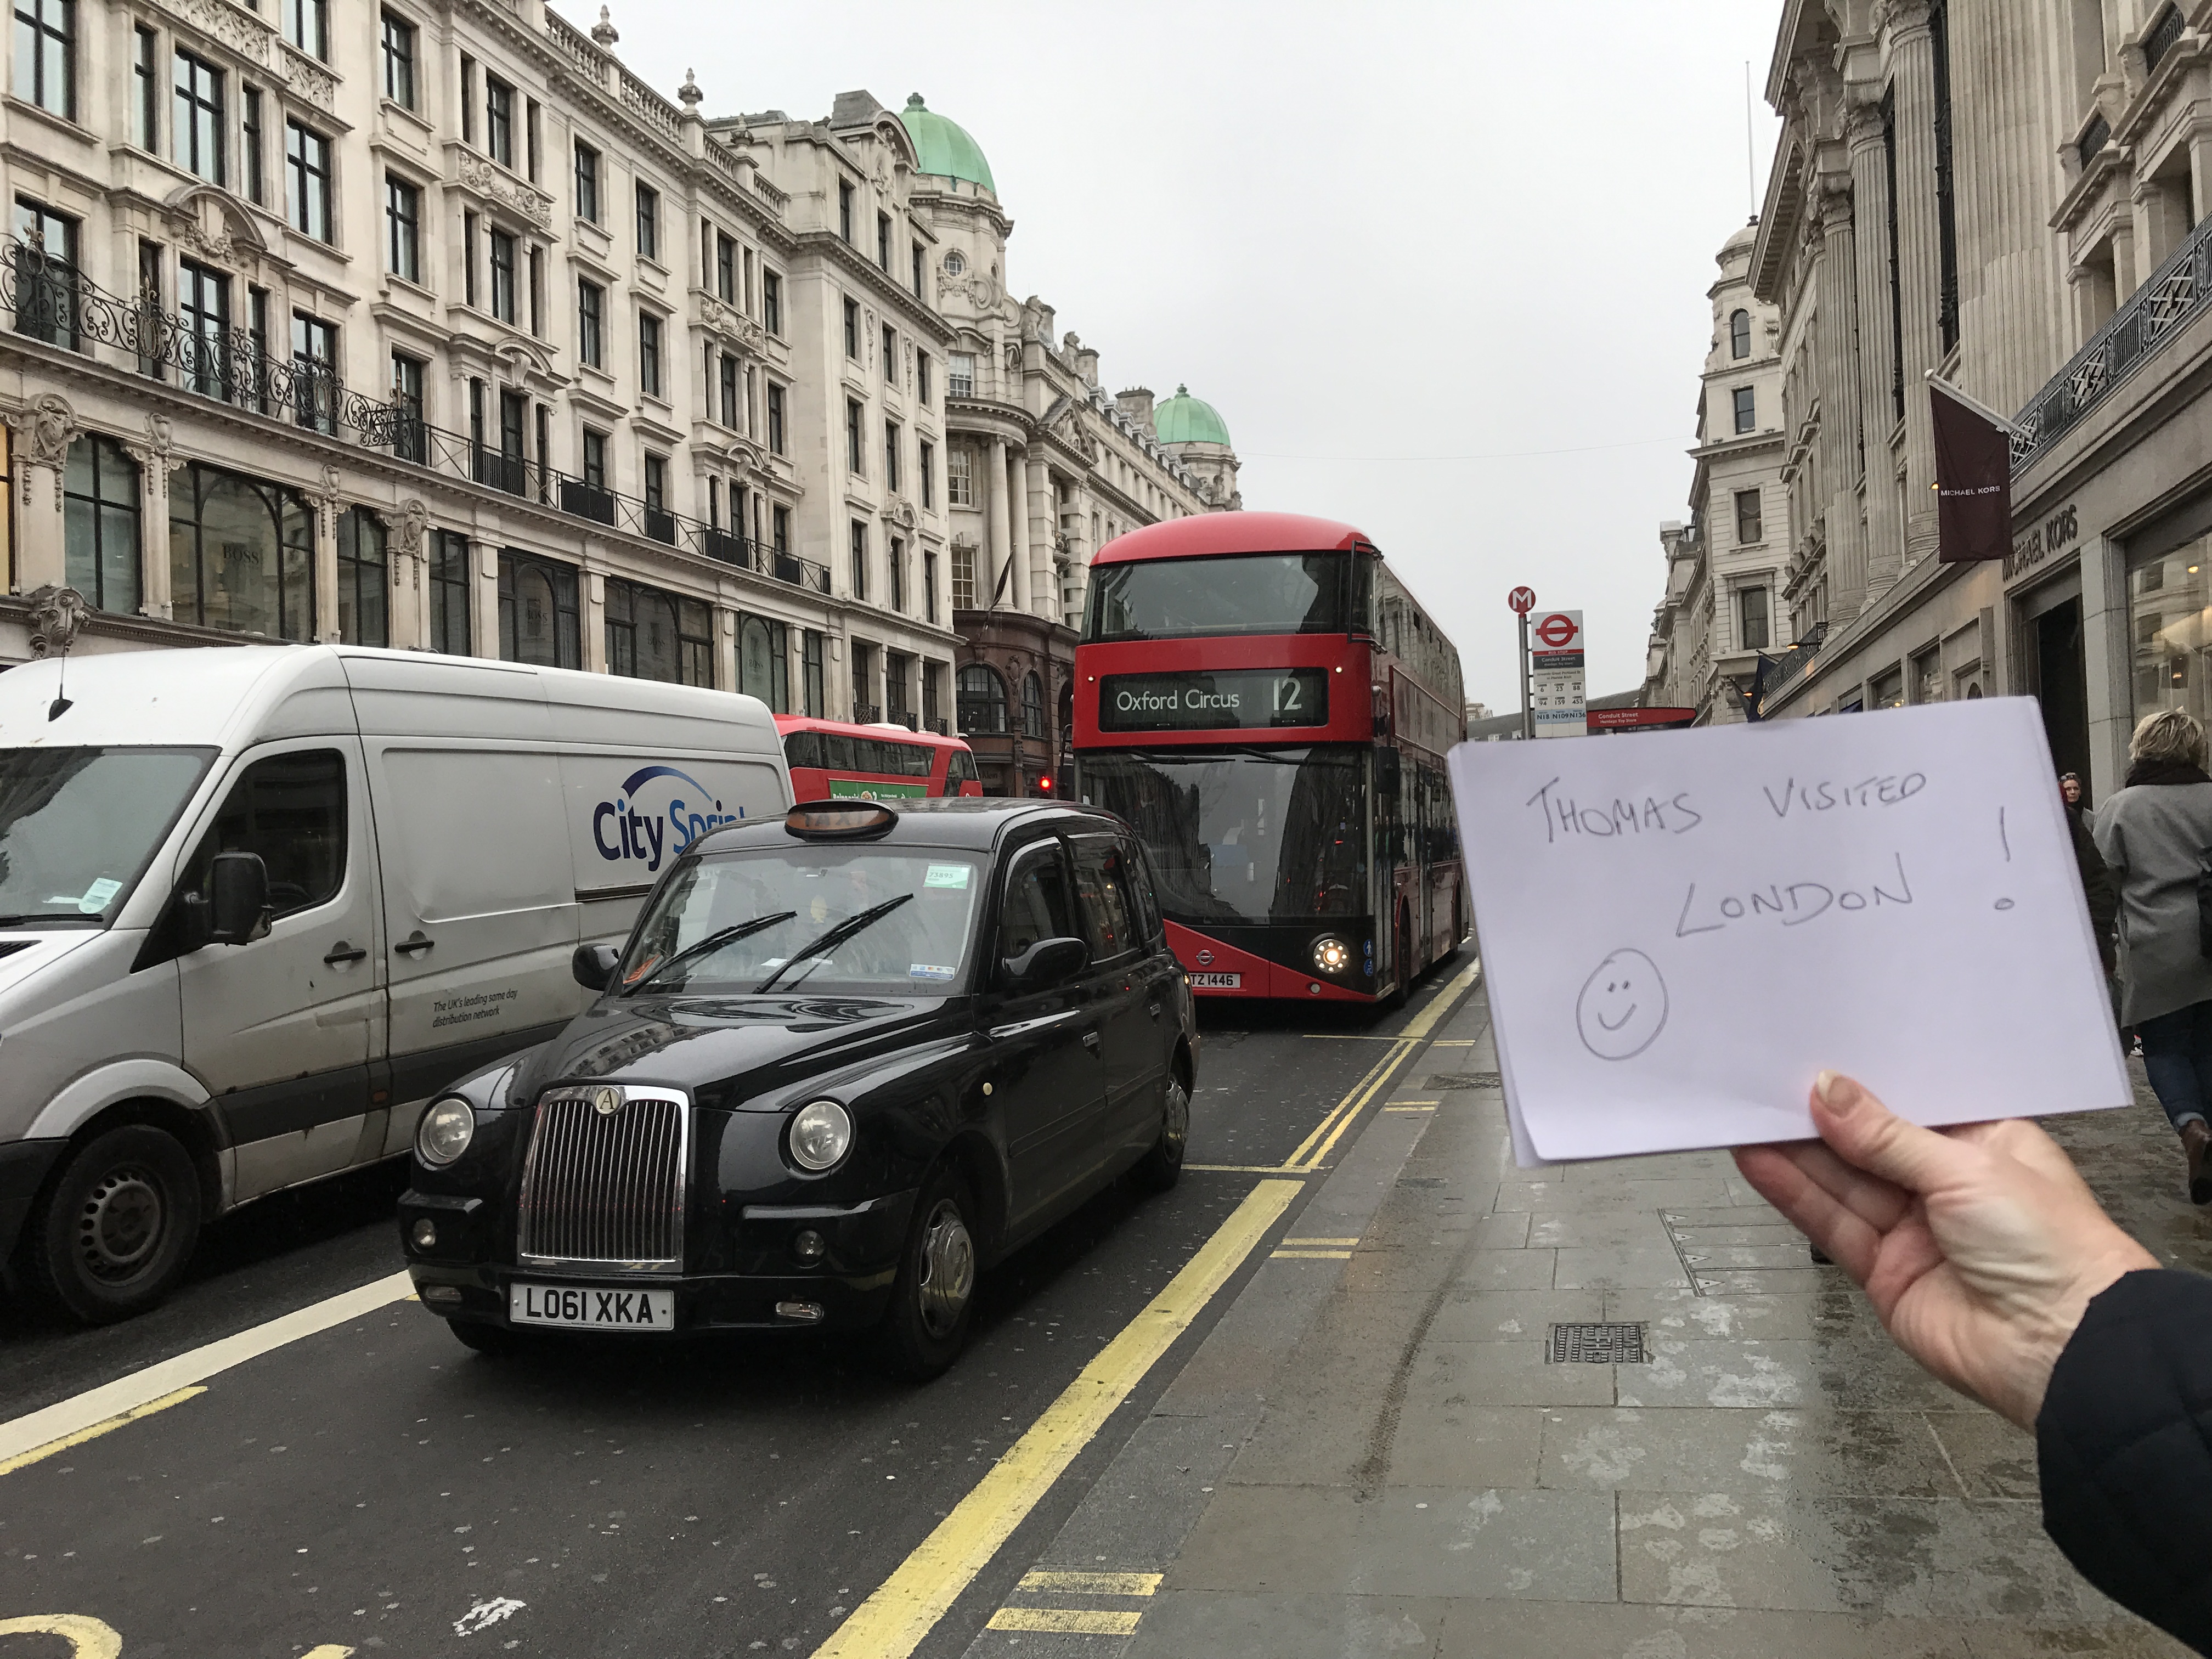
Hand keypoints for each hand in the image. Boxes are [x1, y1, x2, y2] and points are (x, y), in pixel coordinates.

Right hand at [1734, 1072, 2156, 1430]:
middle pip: (1867, 1145)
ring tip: (1747, 1118)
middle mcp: (1946, 1187)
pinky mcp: (1885, 1273)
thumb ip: (1887, 1136)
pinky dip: (1795, 1195)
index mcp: (1984, 1146)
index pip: (1909, 1107)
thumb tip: (1831, 1093)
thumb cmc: (2053, 1250)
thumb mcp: (1967, 1168)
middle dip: (1819, 1119)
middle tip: (1765, 1086)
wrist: (2061, 1348)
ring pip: (1842, 1184)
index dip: (1863, 1087)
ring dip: (1795, 1154)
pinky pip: (1832, 1226)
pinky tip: (1763, 1164)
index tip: (1815, 1061)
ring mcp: (1914, 1231)